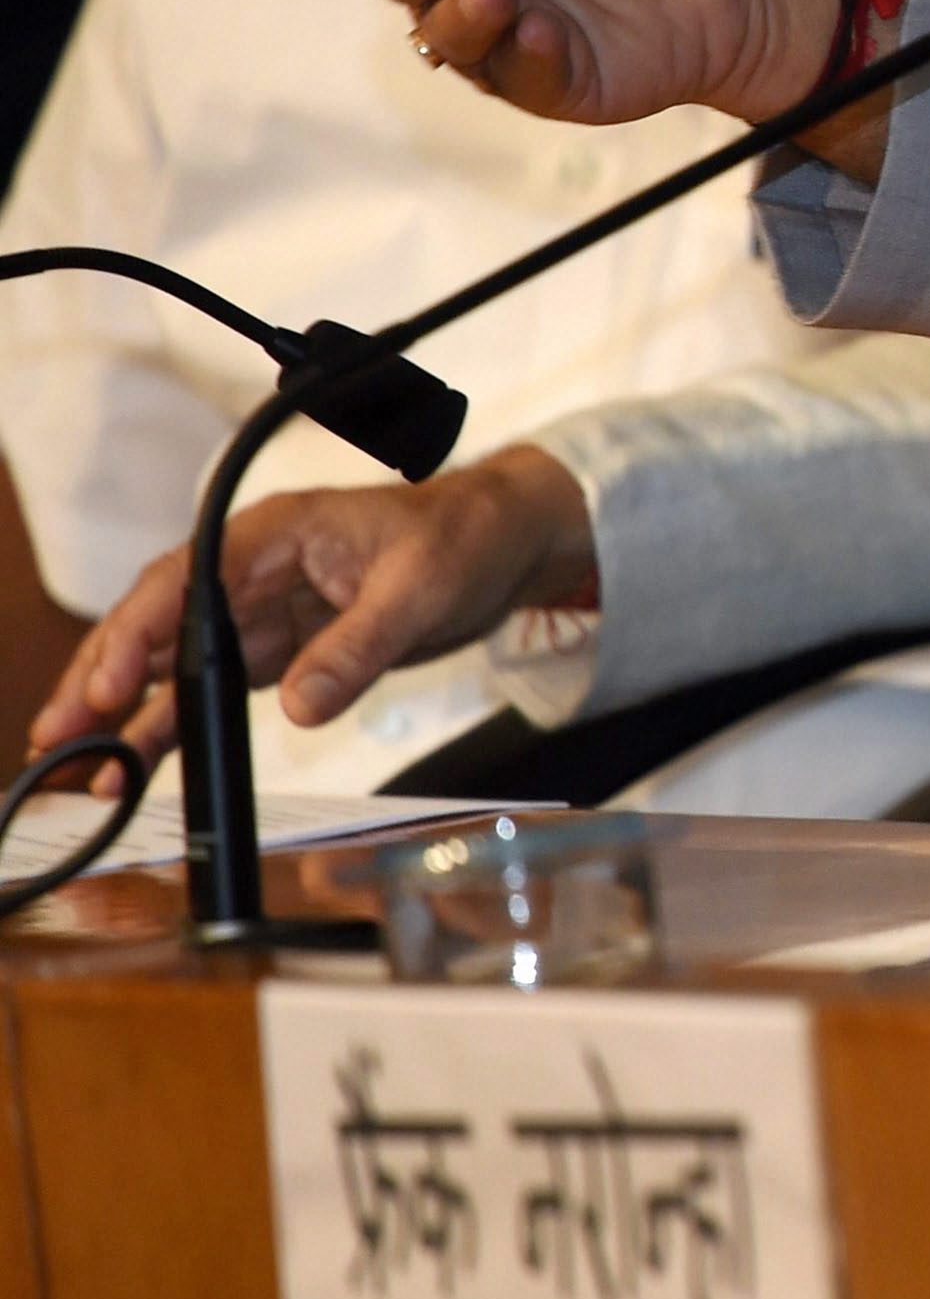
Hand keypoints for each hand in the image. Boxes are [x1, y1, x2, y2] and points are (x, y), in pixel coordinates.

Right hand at [29, 450, 596, 766]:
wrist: (502, 545)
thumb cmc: (463, 539)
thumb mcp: (420, 589)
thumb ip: (359, 646)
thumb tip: (302, 705)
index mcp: (274, 534)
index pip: (186, 581)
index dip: (140, 632)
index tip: (108, 684)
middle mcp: (251, 570)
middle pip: (158, 623)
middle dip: (102, 676)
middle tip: (56, 734)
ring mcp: (259, 611)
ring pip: (173, 662)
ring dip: (124, 710)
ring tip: (74, 763)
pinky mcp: (278, 648)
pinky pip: (211, 687)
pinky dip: (172, 723)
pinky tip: (134, 764)